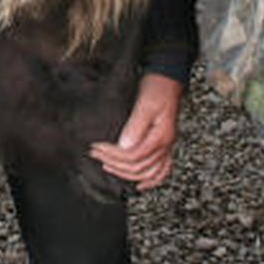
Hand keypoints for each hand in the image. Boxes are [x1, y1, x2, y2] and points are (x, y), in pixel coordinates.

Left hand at [88, 73, 182, 190]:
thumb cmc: (157, 88)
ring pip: (149, 173)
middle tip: (96, 154)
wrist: (168, 79)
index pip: (133, 156)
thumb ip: (135, 127)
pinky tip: (140, 184)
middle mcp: (165, 145)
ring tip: (108, 166)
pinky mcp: (163, 144)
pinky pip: (162, 170)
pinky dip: (151, 180)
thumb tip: (124, 147)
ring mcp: (166, 147)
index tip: (97, 147)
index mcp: (160, 137)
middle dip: (114, 163)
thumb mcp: (144, 104)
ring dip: (127, 173)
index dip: (113, 154)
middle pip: (138, 167)